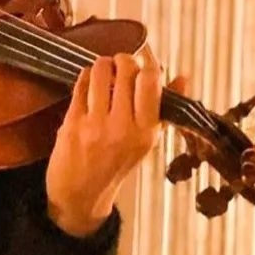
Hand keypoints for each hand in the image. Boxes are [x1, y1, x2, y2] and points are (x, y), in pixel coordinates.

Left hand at [45, 53, 186, 237]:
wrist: (81, 195)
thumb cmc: (116, 165)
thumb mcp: (147, 141)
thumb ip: (164, 109)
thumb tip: (183, 76)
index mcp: (146, 132)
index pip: (151, 81)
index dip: (149, 62)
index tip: (145, 59)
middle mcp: (122, 127)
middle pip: (126, 71)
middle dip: (125, 60)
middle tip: (123, 64)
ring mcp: (94, 125)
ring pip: (100, 72)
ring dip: (103, 64)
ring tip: (105, 69)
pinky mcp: (71, 123)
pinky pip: (80, 86)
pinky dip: (85, 77)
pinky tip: (89, 81)